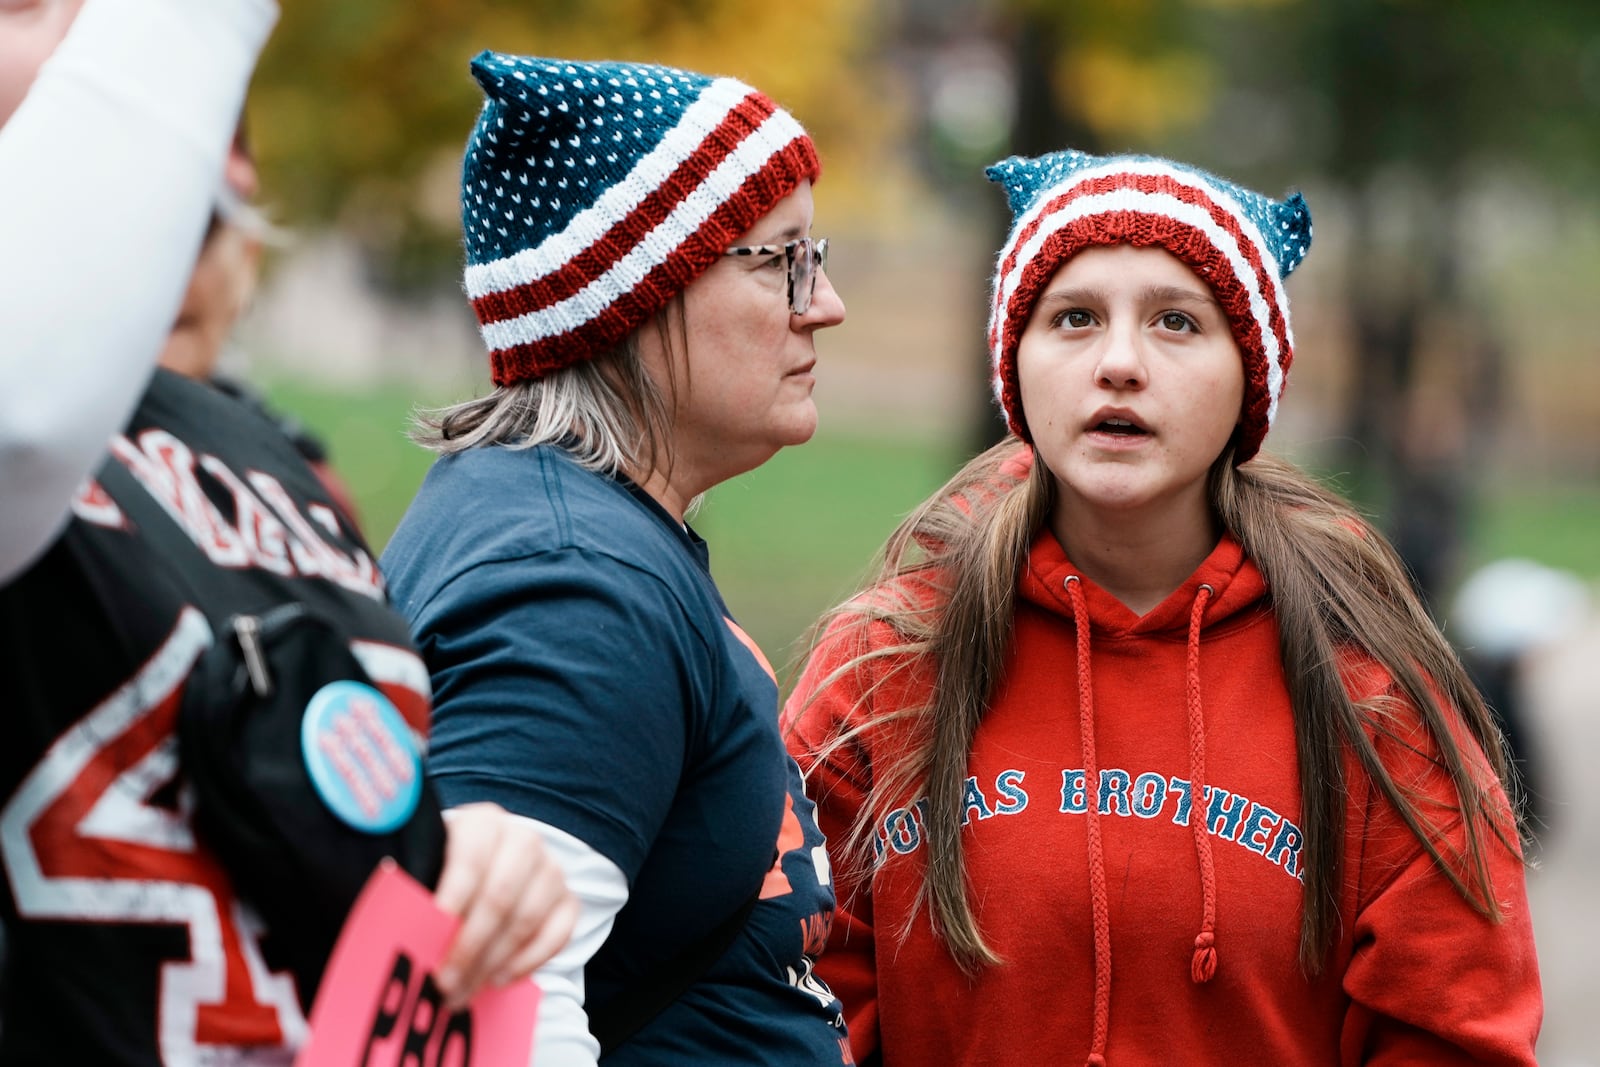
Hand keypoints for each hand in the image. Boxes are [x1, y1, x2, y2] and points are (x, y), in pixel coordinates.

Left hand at [431, 802, 578, 1011]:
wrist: (487, 866)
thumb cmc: (447, 871)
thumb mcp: (428, 866)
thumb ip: (418, 890)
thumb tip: (401, 926)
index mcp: (483, 823)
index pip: (472, 859)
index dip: (452, 897)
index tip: (429, 934)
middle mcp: (523, 841)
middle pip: (500, 895)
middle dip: (470, 945)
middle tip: (445, 982)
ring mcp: (551, 870)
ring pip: (527, 919)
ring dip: (493, 961)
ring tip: (464, 989)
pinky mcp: (568, 900)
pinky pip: (557, 935)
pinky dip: (528, 962)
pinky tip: (499, 979)